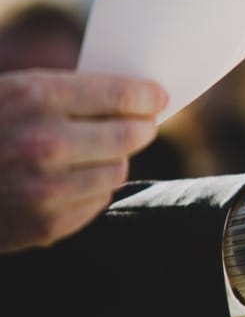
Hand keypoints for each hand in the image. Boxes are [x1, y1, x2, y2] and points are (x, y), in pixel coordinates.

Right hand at [0, 69, 166, 252]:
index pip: (120, 95)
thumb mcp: (10, 93)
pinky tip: (66, 180)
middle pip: (131, 135)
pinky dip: (90, 190)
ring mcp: (46, 188)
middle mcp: (44, 143)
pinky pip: (98, 201)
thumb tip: (136, 98)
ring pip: (118, 170)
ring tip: (90, 151)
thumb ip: (65, 94)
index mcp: (34, 98)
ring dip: (112, 160)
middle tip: (141, 123)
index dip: (146, 95)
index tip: (157, 96)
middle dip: (139, 128)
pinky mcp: (47, 224)